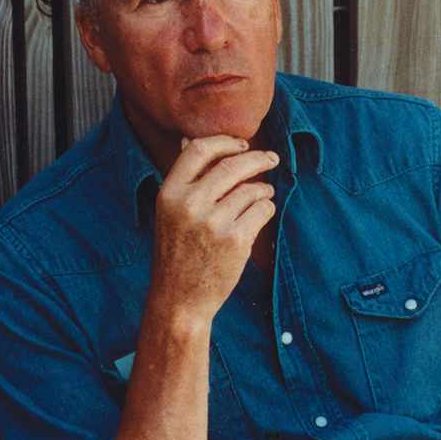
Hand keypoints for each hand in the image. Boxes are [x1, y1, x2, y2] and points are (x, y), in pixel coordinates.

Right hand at [147, 135, 278, 327]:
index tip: (242, 144)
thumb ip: (183, 179)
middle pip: (232, 165)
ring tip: (264, 194)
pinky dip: (267, 209)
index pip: (199, 149)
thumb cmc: (176, 253)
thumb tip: (188, 140)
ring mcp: (213, 223)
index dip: (225, 142)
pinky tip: (261, 214)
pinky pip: (262, 210)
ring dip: (264, 189)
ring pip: (252, 189)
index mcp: (169, 193)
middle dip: (257, 158)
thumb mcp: (169, 212)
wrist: (179, 300)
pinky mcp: (235, 240)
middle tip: (271, 158)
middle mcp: (189, 204)